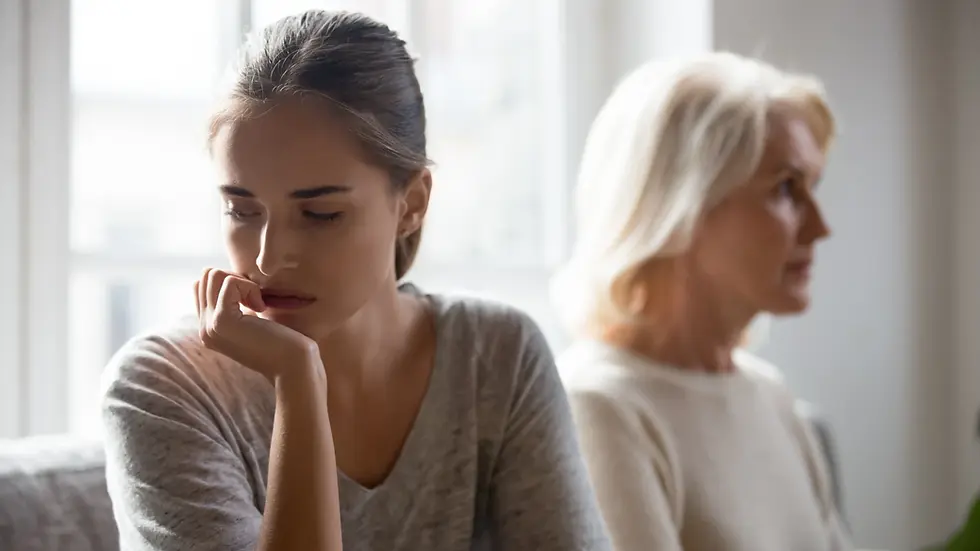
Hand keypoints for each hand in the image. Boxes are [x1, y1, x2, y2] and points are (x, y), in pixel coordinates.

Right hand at [194, 268, 321, 382]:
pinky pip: (229, 282)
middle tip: (256, 299)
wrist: (292, 365)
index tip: (251, 299)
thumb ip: (235, 304)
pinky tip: (261, 307)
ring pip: (213, 275)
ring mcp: (209, 326)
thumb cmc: (282, 341)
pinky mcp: (222, 321)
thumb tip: (225, 276)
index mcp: (209, 328)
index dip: (230, 282)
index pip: (201, 285)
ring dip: (242, 282)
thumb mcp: (252, 320)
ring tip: (257, 303)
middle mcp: (203, 328)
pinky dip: (250, 288)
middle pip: (206, 276)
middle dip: (236, 278)